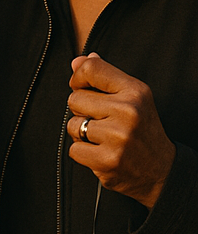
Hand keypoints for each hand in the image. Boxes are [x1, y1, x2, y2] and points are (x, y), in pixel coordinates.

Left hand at [67, 53, 175, 209]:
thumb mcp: (132, 97)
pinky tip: (102, 153)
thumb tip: (76, 61)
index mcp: (135, 92)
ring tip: (104, 138)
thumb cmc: (142, 129)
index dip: (79, 78)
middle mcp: (128, 112)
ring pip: (72, 125)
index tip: (85, 88)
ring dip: (82, 133)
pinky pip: (74, 149)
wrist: (162, 172)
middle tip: (103, 121)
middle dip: (82, 110)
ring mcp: (118, 138)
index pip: (91, 68)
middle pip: (74, 99)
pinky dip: (84, 153)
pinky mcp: (108, 161)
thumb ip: (103, 75)